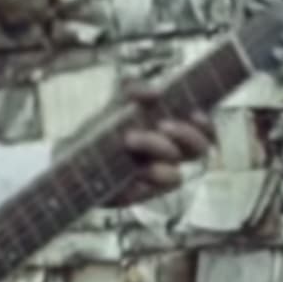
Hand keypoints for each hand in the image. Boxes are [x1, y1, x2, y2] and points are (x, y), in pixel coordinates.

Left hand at [109, 84, 214, 205]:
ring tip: (129, 139)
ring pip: (176, 168)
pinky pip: (158, 185)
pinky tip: (133, 169)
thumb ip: (135, 89)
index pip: (203, 131)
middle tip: (163, 125)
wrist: (76, 156)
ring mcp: (160, 175)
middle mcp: (171, 155)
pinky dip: (149, 175)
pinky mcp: (146, 192)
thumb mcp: (117, 103)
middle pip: (199, 150)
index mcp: (171, 132)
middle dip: (186, 135)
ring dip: (157, 149)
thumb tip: (157, 92)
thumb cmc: (102, 129)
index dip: (206, 125)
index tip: (195, 114)